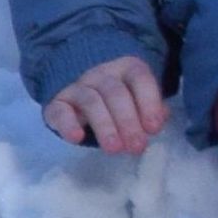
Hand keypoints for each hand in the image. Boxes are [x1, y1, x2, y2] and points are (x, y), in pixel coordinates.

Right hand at [45, 55, 170, 156]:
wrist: (78, 90)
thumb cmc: (117, 101)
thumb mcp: (138, 100)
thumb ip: (151, 109)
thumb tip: (159, 120)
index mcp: (126, 69)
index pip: (139, 78)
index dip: (149, 102)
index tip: (154, 128)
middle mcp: (101, 74)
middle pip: (115, 92)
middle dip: (128, 121)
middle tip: (136, 146)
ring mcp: (77, 86)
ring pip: (91, 101)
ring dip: (105, 126)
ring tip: (115, 149)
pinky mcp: (57, 103)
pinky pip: (60, 111)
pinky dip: (68, 124)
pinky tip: (77, 138)